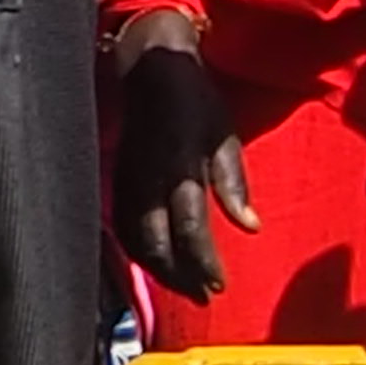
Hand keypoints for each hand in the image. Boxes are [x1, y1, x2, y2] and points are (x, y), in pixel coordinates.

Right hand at [110, 17, 258, 302]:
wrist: (150, 68)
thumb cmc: (196, 101)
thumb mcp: (225, 135)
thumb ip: (235, 184)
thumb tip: (250, 228)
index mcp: (180, 165)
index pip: (190, 225)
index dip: (202, 260)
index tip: (218, 285)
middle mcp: (147, 179)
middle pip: (155, 243)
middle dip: (178, 276)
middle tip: (203, 296)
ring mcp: (126, 181)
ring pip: (134, 241)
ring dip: (159, 270)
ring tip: (185, 287)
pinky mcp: (115, 180)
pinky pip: (123, 228)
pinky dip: (139, 253)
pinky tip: (157, 264)